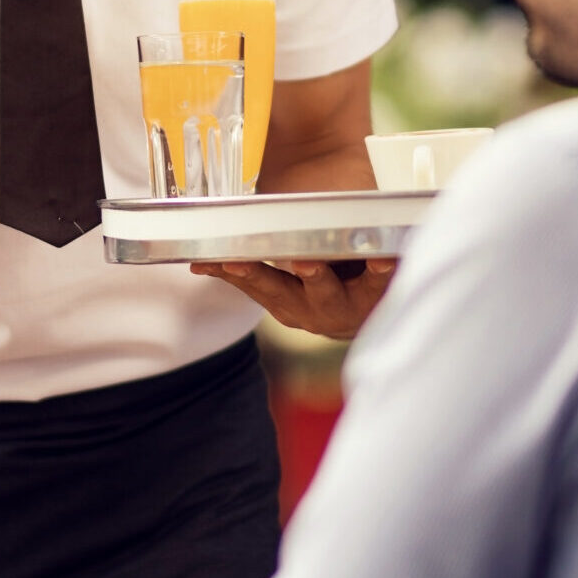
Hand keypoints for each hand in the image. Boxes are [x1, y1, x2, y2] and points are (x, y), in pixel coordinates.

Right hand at [191, 259, 393, 339]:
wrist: (377, 319)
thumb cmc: (324, 291)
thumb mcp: (284, 287)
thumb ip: (247, 271)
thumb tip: (195, 261)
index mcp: (284, 303)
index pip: (251, 285)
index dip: (232, 274)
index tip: (209, 260)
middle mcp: (310, 310)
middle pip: (281, 291)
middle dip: (260, 276)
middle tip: (241, 262)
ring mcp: (343, 305)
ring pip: (327, 291)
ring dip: (315, 277)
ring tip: (306, 262)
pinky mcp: (378, 294)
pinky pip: (379, 281)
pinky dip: (380, 270)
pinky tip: (382, 258)